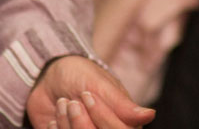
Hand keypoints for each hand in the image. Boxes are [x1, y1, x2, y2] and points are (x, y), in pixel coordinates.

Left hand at [26, 56, 154, 128]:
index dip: (102, 117)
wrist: (49, 77)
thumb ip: (122, 104)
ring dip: (65, 122)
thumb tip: (149, 115)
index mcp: (124, 122)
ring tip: (62, 104)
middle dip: (81, 121)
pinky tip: (54, 117)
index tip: (87, 95)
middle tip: (72, 102)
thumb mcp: (100, 84)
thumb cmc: (80, 75)